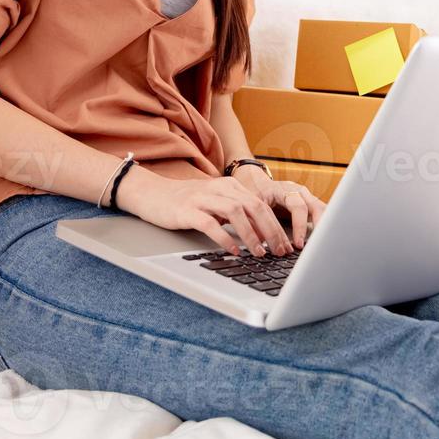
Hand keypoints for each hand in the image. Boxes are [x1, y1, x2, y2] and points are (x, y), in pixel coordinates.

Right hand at [117, 167, 293, 257]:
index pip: (261, 205)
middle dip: (271, 231)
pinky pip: (211, 224)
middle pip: (254, 207)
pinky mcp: (187, 210)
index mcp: (230, 186)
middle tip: (279, 251)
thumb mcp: (215, 204)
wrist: (151, 194)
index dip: (276, 225)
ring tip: (260, 252)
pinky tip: (233, 251)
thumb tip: (262, 236)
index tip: (286, 245)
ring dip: (252, 234)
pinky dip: (225, 238)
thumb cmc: (186, 203)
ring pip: (236, 213)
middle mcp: (220, 188)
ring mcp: (203, 198)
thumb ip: (236, 214)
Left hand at [231, 164, 325, 248]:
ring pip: (323, 209)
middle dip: (318, 227)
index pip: (298, 207)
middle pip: (316, 207)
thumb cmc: (257, 194)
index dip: (300, 226)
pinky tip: (322, 239)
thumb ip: (257, 221)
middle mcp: (299, 191)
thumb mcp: (254, 205)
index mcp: (285, 189)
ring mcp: (307, 197)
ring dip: (324, 226)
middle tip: (315, 246)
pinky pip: (321, 213)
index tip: (298, 243)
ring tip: (322, 244)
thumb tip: (260, 241)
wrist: (259, 184)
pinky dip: (323, 225)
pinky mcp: (310, 204)